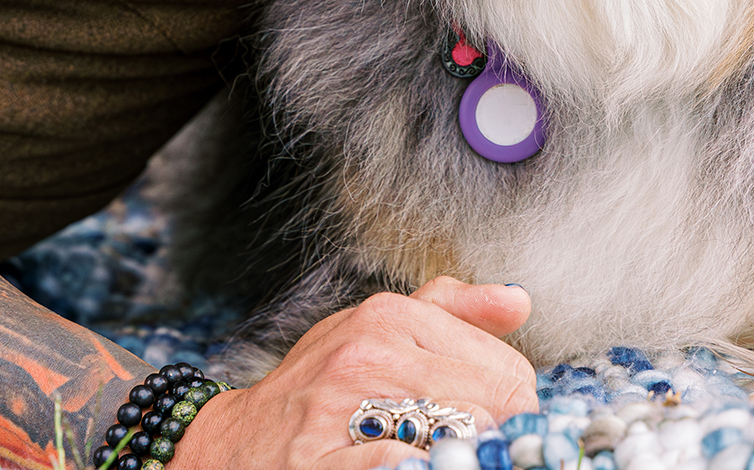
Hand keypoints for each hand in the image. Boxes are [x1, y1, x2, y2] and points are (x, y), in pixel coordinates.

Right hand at [172, 279, 537, 469]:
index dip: (512, 409)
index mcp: (389, 316)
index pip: (506, 371)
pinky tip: (411, 465)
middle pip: (493, 406)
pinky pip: (403, 465)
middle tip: (469, 447)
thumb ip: (450, 308)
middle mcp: (369, 353)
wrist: (235, 444)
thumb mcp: (375, 328)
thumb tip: (518, 302)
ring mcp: (343, 409)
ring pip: (460, 436)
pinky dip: (418, 466)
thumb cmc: (315, 388)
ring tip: (442, 454)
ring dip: (462, 453)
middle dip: (495, 437)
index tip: (493, 427)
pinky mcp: (322, 460)